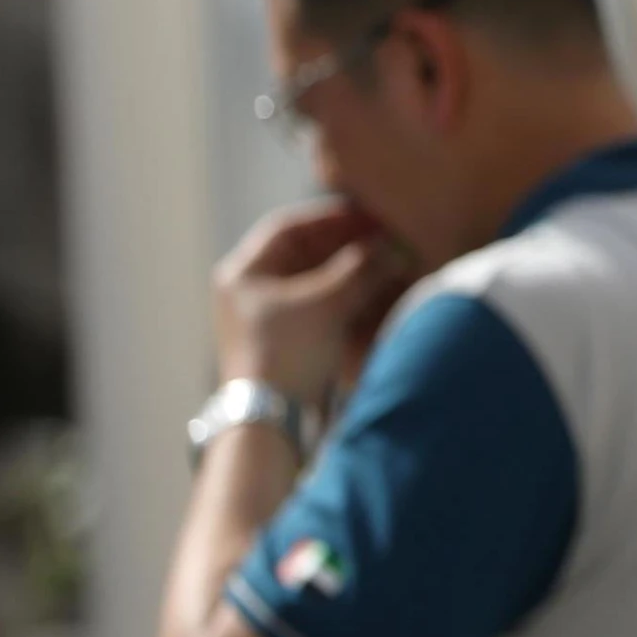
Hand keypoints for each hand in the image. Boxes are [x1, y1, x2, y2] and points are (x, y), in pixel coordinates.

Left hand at [211, 200, 414, 405]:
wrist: (270, 419)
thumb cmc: (287, 352)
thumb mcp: (328, 302)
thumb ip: (362, 267)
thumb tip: (392, 247)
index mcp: (244, 273)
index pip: (291, 227)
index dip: (335, 218)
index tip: (372, 217)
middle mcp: (251, 293)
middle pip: (306, 256)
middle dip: (350, 250)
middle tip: (387, 245)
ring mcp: (267, 321)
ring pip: (317, 285)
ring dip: (354, 277)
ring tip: (390, 273)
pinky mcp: (285, 345)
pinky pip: (320, 311)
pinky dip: (348, 302)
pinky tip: (377, 302)